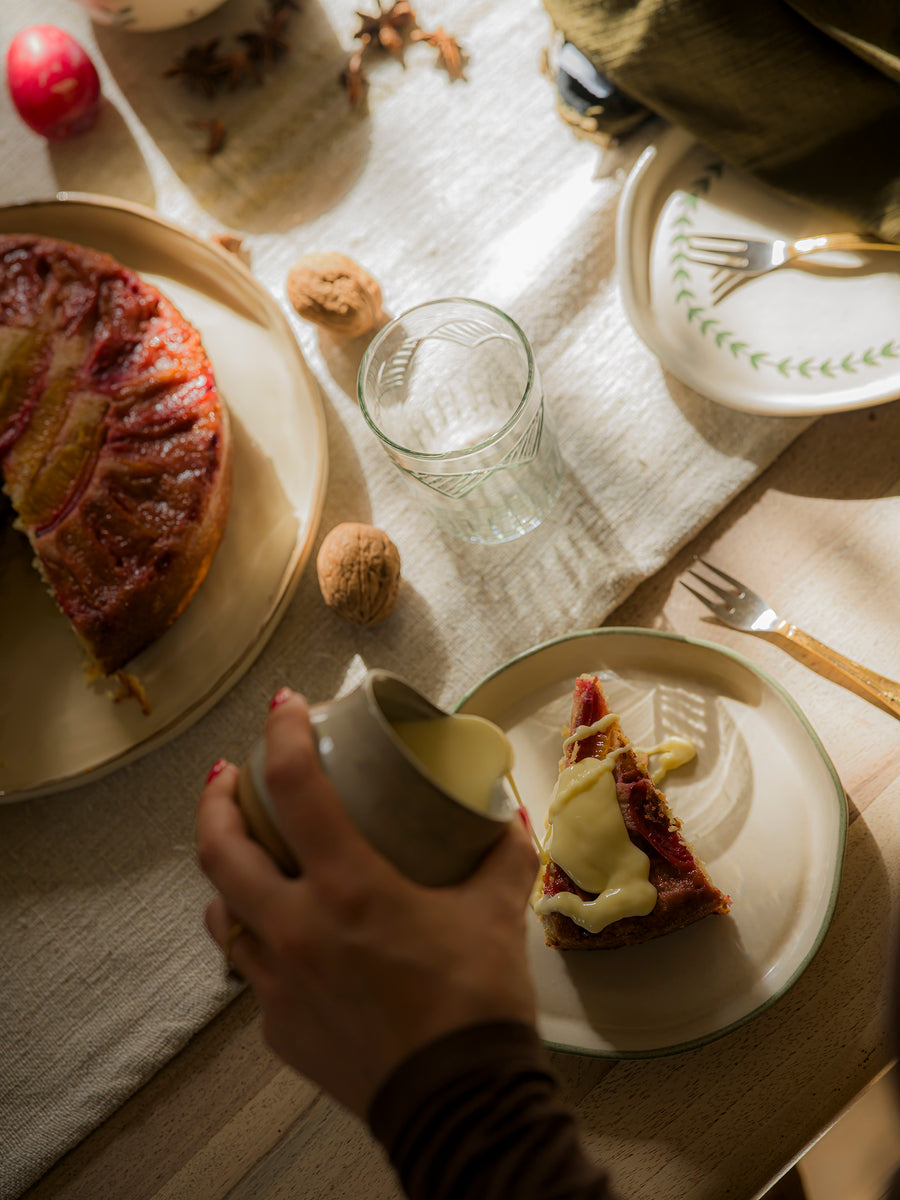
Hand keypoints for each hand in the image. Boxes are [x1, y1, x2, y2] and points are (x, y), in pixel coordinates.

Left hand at [196, 689, 538, 1116]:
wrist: (460, 1105)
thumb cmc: (476, 1003)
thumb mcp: (497, 913)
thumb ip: (501, 854)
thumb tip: (507, 816)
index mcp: (349, 889)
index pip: (295, 787)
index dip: (282, 733)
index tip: (283, 705)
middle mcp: (297, 930)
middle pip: (219, 850)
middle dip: (215, 802)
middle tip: (229, 777)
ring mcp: (278, 983)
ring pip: (221, 915)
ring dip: (226, 877)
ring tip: (246, 859)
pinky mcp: (278, 1028)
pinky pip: (252, 973)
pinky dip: (262, 943)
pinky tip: (290, 943)